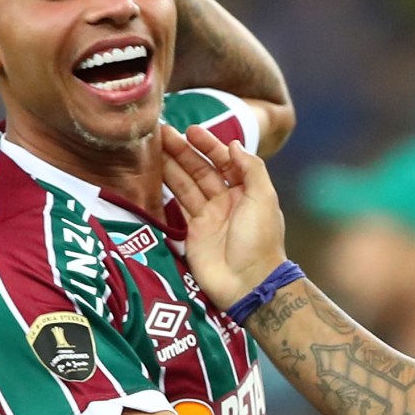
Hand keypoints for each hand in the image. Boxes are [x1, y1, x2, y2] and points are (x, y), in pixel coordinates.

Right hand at [160, 122, 286, 309]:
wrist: (247, 283)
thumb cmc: (259, 240)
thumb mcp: (263, 199)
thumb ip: (251, 169)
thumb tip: (233, 145)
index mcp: (246, 192)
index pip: (224, 161)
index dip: (208, 145)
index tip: (190, 131)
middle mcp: (226, 201)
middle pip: (201, 170)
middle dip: (183, 151)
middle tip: (161, 133)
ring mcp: (208, 217)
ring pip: (186, 185)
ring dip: (171, 166)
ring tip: (151, 147)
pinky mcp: (192, 232)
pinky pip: (177, 205)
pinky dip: (165, 190)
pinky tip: (152, 175)